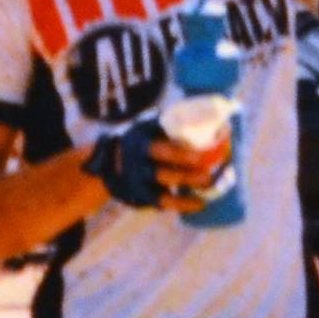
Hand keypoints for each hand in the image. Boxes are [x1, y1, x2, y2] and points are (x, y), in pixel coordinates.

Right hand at [86, 125, 211, 212]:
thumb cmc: (139, 139)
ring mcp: (140, 183)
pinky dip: (183, 204)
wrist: (110, 162)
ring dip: (186, 188)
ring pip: (164, 190)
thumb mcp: (146, 126)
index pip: (157, 150)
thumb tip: (208, 112)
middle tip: (208, 173)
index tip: (200, 155)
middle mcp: (137, 166)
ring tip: (208, 183)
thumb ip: (168, 121)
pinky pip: (164, 203)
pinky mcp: (144, 197)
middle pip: (162, 173)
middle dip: (186, 175)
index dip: (178, 154)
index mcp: (139, 144)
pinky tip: (201, 203)